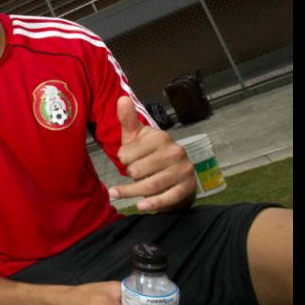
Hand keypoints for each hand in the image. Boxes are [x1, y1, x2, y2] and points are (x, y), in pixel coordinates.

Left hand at [108, 96, 195, 212]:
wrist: (173, 171)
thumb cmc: (148, 152)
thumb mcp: (136, 136)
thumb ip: (127, 119)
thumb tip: (121, 98)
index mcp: (161, 137)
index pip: (126, 154)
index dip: (122, 159)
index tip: (127, 158)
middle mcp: (175, 152)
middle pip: (137, 171)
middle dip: (130, 174)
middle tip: (134, 172)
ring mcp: (183, 170)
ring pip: (149, 186)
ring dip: (131, 192)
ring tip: (118, 194)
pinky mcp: (187, 187)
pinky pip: (167, 198)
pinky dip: (152, 204)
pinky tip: (140, 206)